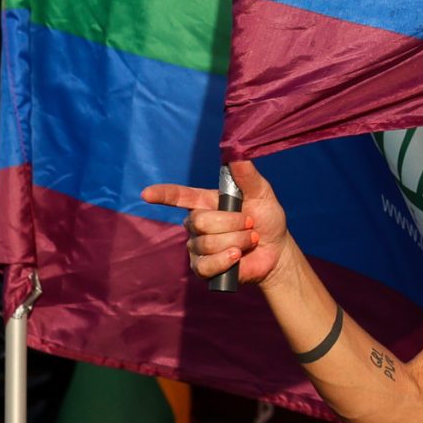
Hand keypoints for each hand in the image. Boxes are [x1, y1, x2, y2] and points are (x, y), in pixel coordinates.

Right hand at [142, 159, 289, 285]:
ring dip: (237, 241)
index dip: (162, 194)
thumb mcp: (261, 194)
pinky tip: (238, 257)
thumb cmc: (266, 218)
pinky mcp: (202, 268)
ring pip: (208, 243)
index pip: (179, 196)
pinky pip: (206, 265)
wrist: (276, 251)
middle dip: (232, 222)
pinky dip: (226, 260)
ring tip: (250, 240)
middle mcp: (197, 223)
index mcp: (206, 202)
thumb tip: (236, 154)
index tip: (146, 193)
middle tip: (250, 223)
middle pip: (200, 221)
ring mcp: (197, 247)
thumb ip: (247, 176)